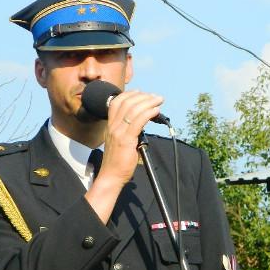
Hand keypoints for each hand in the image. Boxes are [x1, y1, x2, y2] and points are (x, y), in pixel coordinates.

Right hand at [85, 90, 163, 223]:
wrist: (111, 176)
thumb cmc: (118, 162)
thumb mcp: (120, 142)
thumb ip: (128, 132)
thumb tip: (141, 125)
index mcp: (110, 126)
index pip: (116, 102)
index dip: (129, 94)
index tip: (142, 92)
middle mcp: (113, 126)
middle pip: (127, 102)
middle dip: (144, 96)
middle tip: (156, 97)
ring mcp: (118, 132)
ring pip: (133, 109)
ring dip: (149, 102)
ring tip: (159, 101)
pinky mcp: (126, 140)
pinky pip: (138, 121)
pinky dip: (149, 113)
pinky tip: (156, 111)